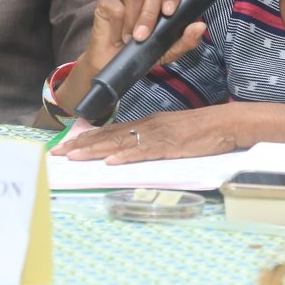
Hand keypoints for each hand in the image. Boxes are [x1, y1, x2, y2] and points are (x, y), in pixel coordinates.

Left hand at [49, 105, 237, 163]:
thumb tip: (133, 148)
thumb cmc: (203, 129)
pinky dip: (126, 157)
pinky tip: (111, 161)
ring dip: (96, 151)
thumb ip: (153, 137)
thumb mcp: (173, 130)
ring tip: (74, 157)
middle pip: (109, 136)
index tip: (68, 144)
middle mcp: (148, 126)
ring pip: (121, 143)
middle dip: (82, 144)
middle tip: (58, 152)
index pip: (112, 130)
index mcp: (148, 123)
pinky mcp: (170, 146)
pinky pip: (144, 152)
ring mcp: (158, 135)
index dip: (88, 138)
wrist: (226, 123)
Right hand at [84, 0, 206, 73]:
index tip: (169, 11)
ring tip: (130, 40)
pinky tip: (118, 35)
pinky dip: (118, 27)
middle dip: (149, 17)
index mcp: (162, 0)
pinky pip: (116, 8)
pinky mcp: (106, 0)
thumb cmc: (142, 54)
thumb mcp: (168, 51)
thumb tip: (201, 26)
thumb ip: (186, 40)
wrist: (113, 67)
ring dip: (132, 24)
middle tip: (143, 37)